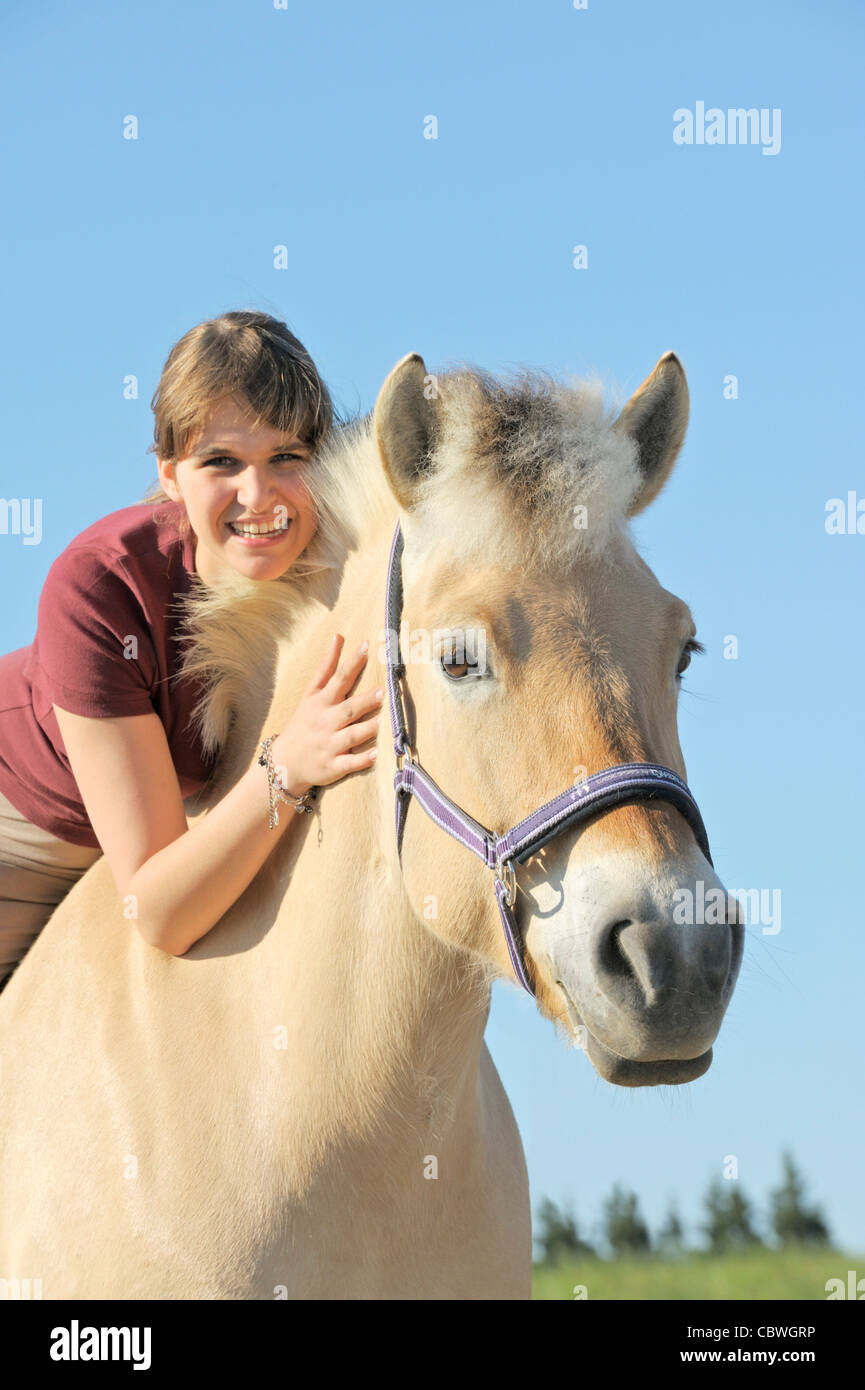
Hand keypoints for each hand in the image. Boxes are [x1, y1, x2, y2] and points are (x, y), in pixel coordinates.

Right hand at [271, 634, 383, 795]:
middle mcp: (325, 722)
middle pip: (348, 708)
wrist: (283, 762)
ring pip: (351, 736)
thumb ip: (327, 667)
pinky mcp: (332, 766)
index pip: (336, 678)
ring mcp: (329, 745)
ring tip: (385, 721)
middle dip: (365, 700)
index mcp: (320, 702)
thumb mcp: (310, 694)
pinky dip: (362, 760)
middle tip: (383, 690)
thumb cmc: (304, 723)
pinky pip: (349, 763)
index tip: (366, 646)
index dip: (351, 662)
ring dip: (368, 728)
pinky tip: (376, 754)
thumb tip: (339, 636)